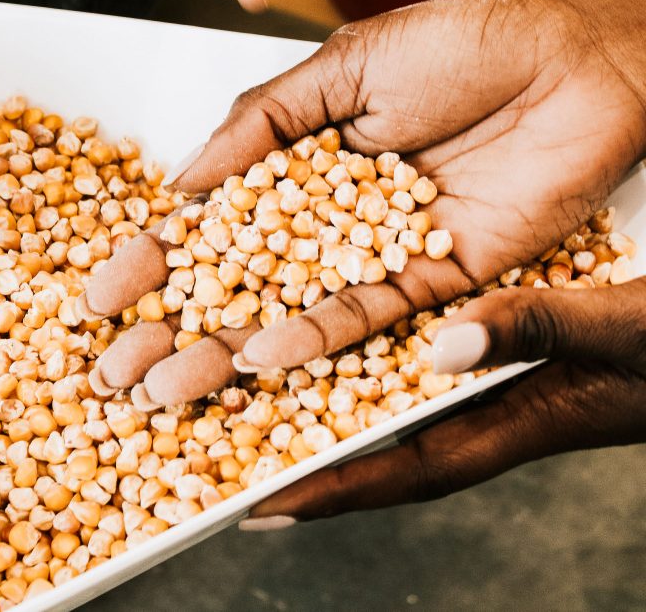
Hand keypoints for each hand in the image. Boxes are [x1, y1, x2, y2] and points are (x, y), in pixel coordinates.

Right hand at [77, 0, 645, 406]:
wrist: (582, 61)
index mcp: (297, 166)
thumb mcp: (344, 66)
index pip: (210, 224)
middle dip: (172, 327)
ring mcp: (374, 255)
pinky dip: (311, 339)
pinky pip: (362, 318)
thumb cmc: (468, 42)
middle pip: (237, 285)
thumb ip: (260, 124)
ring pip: (286, 313)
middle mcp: (327, 220)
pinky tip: (257, 358)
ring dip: (224, 352)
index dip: (153, 260)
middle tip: (115, 370)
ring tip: (165, 385)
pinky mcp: (430, 284)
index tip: (101, 296)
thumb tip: (183, 184)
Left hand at [240, 276, 645, 527]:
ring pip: (387, 392)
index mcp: (518, 422)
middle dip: (305, 452)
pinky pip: (410, 346)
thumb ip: (543, 331)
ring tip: (247, 389)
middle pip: (377, 440)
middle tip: (224, 451)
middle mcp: (489, 405)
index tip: (257, 507)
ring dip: (321, 395)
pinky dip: (363, 342)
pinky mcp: (495, 340)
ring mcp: (490, 377)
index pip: (406, 469)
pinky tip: (322, 322)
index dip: (331, 490)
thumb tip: (446, 346)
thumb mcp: (627, 325)